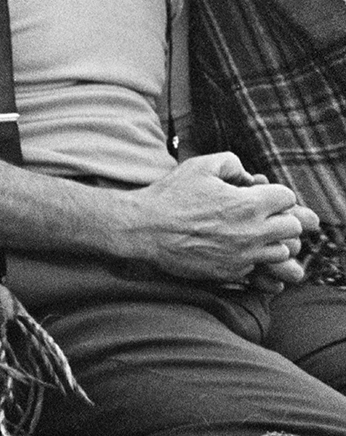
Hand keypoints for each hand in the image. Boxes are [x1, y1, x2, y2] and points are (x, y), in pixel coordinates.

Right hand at [118, 154, 314, 286]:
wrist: (143, 230)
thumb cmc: (170, 196)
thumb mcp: (199, 166)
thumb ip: (232, 163)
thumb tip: (248, 177)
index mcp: (248, 204)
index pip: (288, 198)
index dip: (274, 194)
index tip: (259, 195)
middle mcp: (252, 232)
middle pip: (292, 227)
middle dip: (279, 217)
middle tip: (259, 215)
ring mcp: (243, 255)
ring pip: (281, 251)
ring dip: (270, 241)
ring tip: (248, 233)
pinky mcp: (231, 272)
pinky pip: (257, 268)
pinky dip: (251, 258)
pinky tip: (231, 247)